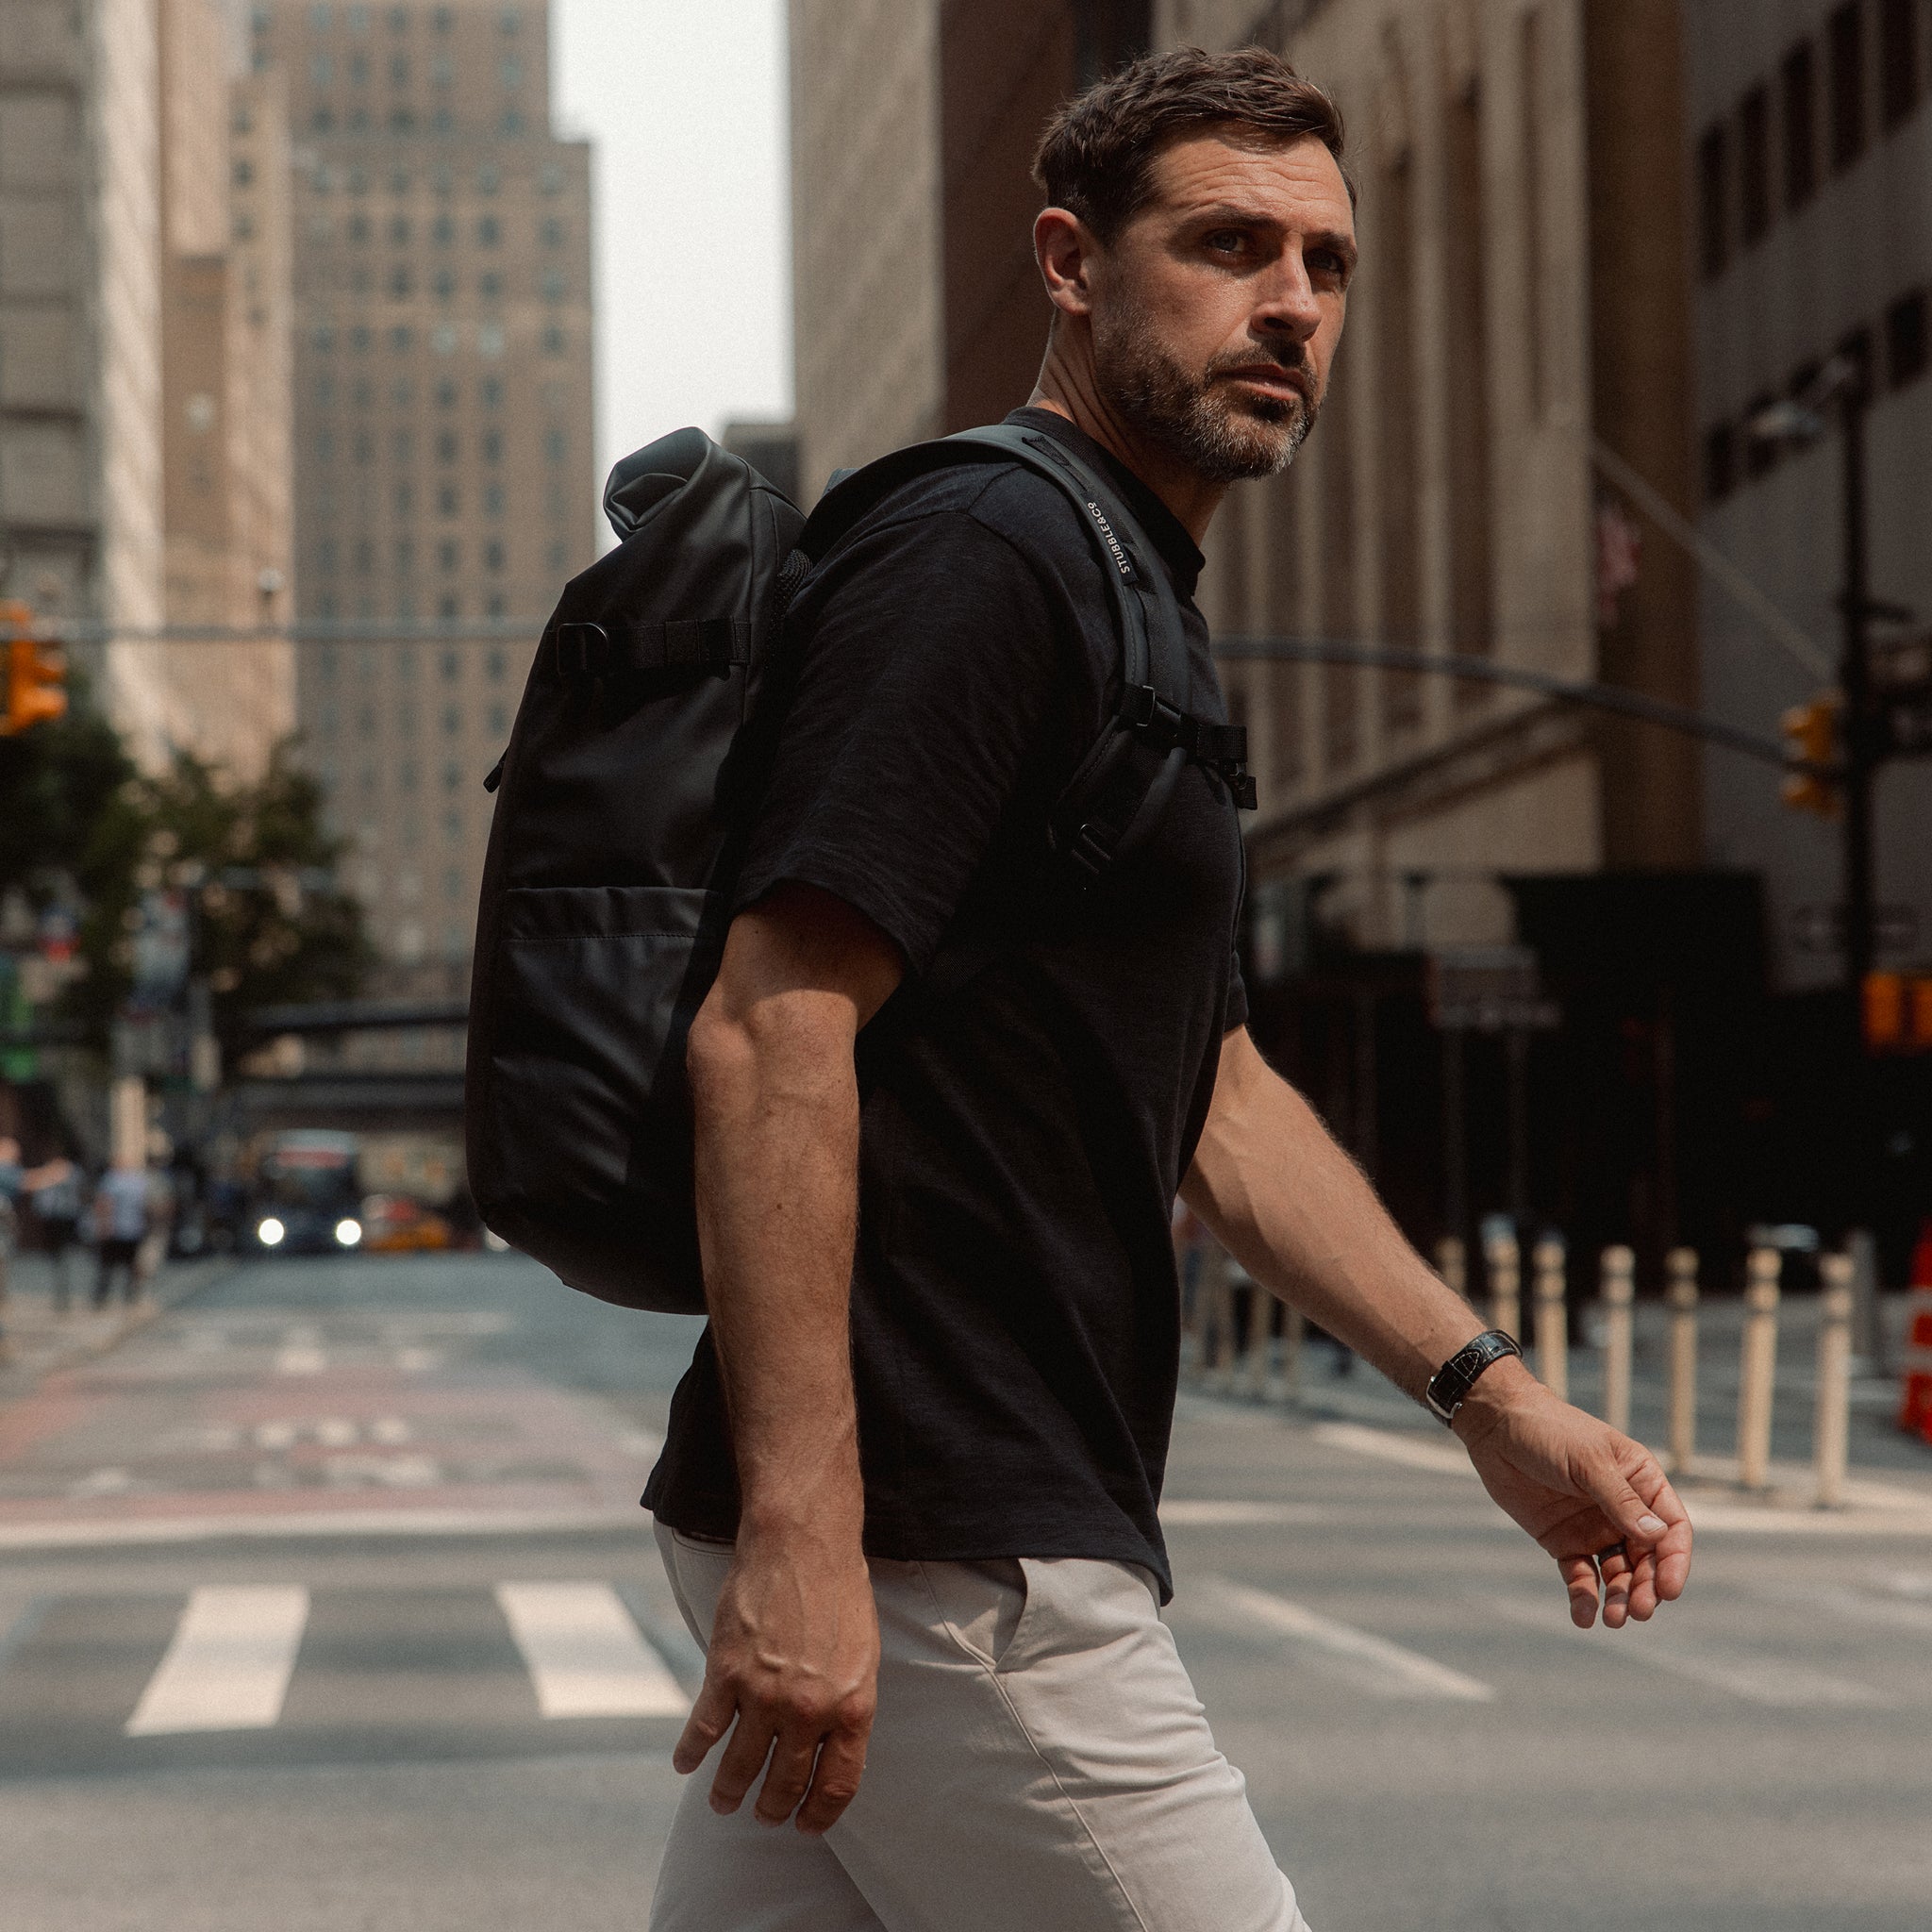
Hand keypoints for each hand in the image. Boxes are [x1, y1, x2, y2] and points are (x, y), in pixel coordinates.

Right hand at [672, 1524, 879, 1833]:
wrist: (802, 1542)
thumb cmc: (839, 1591)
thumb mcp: (862, 1654)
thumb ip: (846, 1704)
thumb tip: (829, 1747)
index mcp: (852, 1707)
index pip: (838, 1784)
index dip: (820, 1814)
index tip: (806, 1825)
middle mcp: (809, 1710)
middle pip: (786, 1783)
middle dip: (773, 1808)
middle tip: (764, 1816)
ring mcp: (765, 1694)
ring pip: (741, 1765)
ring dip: (729, 1792)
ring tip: (723, 1803)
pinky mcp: (726, 1673)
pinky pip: (703, 1729)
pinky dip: (691, 1753)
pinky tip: (685, 1765)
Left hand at [1452, 1361, 1692, 1629]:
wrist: (1496, 1425)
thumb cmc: (1549, 1431)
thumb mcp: (1588, 1461)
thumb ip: (1620, 1499)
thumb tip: (1658, 1537)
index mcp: (1641, 1482)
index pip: (1671, 1528)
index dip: (1674, 1561)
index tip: (1668, 1590)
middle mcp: (1623, 1510)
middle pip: (1647, 1559)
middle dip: (1646, 1588)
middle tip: (1636, 1611)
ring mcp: (1593, 1528)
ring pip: (1617, 1573)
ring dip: (1619, 1598)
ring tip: (1613, 1619)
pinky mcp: (1563, 1542)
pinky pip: (1580, 1576)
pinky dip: (1584, 1597)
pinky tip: (1584, 1617)